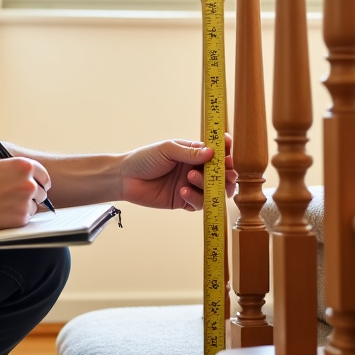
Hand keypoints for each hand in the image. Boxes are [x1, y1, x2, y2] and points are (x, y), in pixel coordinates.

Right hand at [0, 156, 51, 233]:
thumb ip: (11, 165)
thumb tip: (21, 170)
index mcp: (23, 166)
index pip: (43, 174)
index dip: (40, 181)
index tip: (39, 185)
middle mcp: (28, 183)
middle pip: (41, 191)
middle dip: (32, 195)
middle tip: (17, 197)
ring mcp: (26, 202)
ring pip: (34, 206)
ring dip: (24, 206)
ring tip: (4, 205)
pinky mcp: (21, 219)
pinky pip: (26, 218)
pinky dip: (17, 217)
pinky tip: (2, 213)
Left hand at [119, 135, 236, 210]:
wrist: (125, 178)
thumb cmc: (144, 159)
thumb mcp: (167, 150)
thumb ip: (189, 153)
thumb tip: (212, 152)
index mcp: (193, 153)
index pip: (216, 153)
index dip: (225, 152)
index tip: (229, 153)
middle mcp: (195, 169)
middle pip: (220, 174)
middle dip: (226, 174)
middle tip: (225, 174)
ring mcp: (191, 186)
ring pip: (213, 190)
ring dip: (208, 185)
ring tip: (191, 178)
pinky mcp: (184, 201)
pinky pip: (199, 204)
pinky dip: (195, 198)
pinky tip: (182, 190)